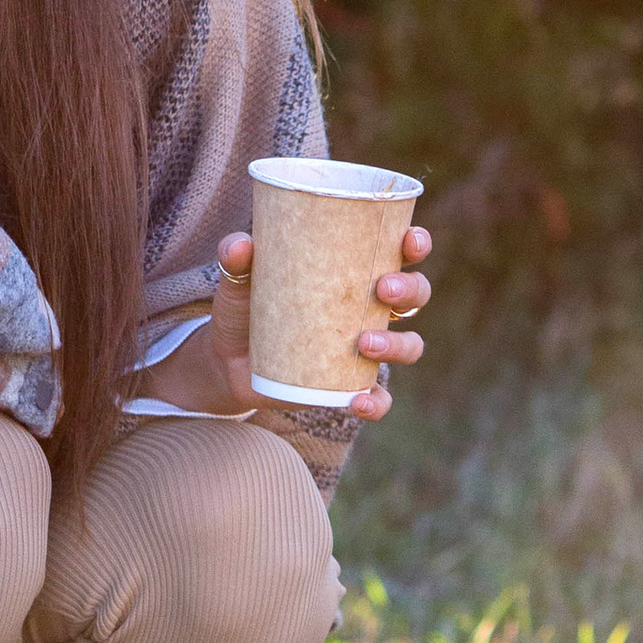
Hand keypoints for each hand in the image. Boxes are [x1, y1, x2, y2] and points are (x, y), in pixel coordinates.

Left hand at [137, 224, 432, 420]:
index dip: (415, 244)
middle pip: (416, 295)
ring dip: (398, 344)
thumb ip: (236, 257)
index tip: (410, 240)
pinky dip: (377, 403)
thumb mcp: (237, 280)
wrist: (227, 361)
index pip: (398, 251)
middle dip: (411, 289)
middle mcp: (368, 308)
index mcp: (353, 271)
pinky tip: (358, 401)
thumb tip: (240, 244)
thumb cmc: (245, 307)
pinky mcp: (350, 386)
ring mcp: (364, 350)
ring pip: (409, 345)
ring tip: (365, 344)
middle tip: (383, 288)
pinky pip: (380, 398)